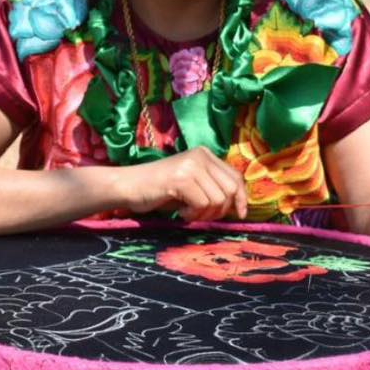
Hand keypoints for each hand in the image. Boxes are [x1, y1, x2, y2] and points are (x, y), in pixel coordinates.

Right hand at [119, 147, 248, 223]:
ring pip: (218, 200)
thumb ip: (212, 188)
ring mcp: (191, 165)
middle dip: (221, 210)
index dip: (241, 198)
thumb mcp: (192, 186)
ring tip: (188, 212)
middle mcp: (200, 156)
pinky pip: (202, 204)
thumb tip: (238, 206)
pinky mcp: (181, 178)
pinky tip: (181, 212)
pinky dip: (193, 215)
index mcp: (205, 154)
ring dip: (204, 214)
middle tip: (202, 215)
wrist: (128, 186)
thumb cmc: (159, 191)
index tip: (239, 215)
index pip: (235, 176)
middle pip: (231, 189)